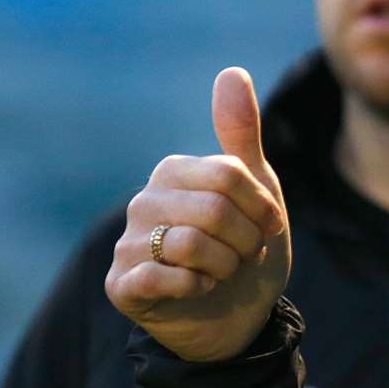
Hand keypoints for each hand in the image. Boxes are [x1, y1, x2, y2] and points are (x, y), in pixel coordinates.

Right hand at [105, 68, 290, 361]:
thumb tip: (232, 71)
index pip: (230, 176)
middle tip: (244, 255)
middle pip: (215, 210)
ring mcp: (127, 244)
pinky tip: (198, 289)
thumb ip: (241, 131)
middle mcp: (143, 202)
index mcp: (173, 172)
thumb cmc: (245, 246)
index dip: (262, 208)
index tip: (268, 226)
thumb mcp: (257, 186)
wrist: (239, 316)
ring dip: (225, 265)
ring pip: (190, 244)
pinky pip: (162, 276)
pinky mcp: (120, 285)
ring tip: (222, 271)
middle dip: (246, 240)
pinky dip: (196, 287)